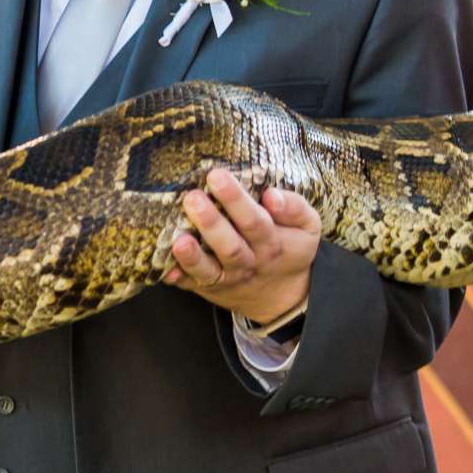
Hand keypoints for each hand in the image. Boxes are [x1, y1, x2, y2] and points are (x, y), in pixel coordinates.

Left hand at [163, 167, 320, 325]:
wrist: (282, 296)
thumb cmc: (288, 249)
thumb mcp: (307, 227)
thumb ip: (295, 207)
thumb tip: (272, 195)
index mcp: (271, 242)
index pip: (254, 220)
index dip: (235, 199)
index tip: (216, 176)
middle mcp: (248, 261)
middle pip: (229, 245)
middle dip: (210, 222)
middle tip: (192, 198)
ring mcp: (227, 278)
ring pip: (209, 270)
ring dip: (192, 257)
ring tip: (178, 240)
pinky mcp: (209, 288)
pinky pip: (192, 286)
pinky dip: (178, 279)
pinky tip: (165, 269)